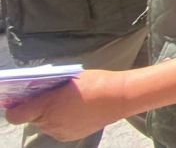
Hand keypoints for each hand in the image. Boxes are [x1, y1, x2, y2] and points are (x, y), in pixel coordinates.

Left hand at [6, 70, 129, 141]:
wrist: (119, 97)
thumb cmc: (95, 82)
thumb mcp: (68, 79)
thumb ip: (49, 89)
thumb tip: (35, 93)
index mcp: (47, 105)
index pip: (15, 115)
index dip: (15, 109)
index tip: (20, 101)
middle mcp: (50, 122)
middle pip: (31, 119)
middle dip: (36, 110)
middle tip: (50, 98)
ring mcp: (60, 131)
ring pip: (44, 125)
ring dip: (48, 116)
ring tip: (65, 105)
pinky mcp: (70, 137)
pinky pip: (56, 130)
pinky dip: (59, 122)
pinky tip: (74, 112)